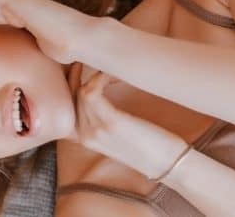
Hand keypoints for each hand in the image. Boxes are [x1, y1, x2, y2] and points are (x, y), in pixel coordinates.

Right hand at [68, 66, 188, 179]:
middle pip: (73, 96)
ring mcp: (95, 130)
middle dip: (85, 77)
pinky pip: (93, 91)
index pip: (65, 107)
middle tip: (102, 68)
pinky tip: (114, 76)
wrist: (169, 165)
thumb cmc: (147, 148)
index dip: (68, 85)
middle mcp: (84, 136)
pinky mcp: (111, 122)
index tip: (76, 68)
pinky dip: (101, 78)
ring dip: (96, 76)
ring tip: (113, 74)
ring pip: (82, 91)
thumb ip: (100, 123)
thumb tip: (96, 96)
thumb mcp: (116, 139)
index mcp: (83, 140)